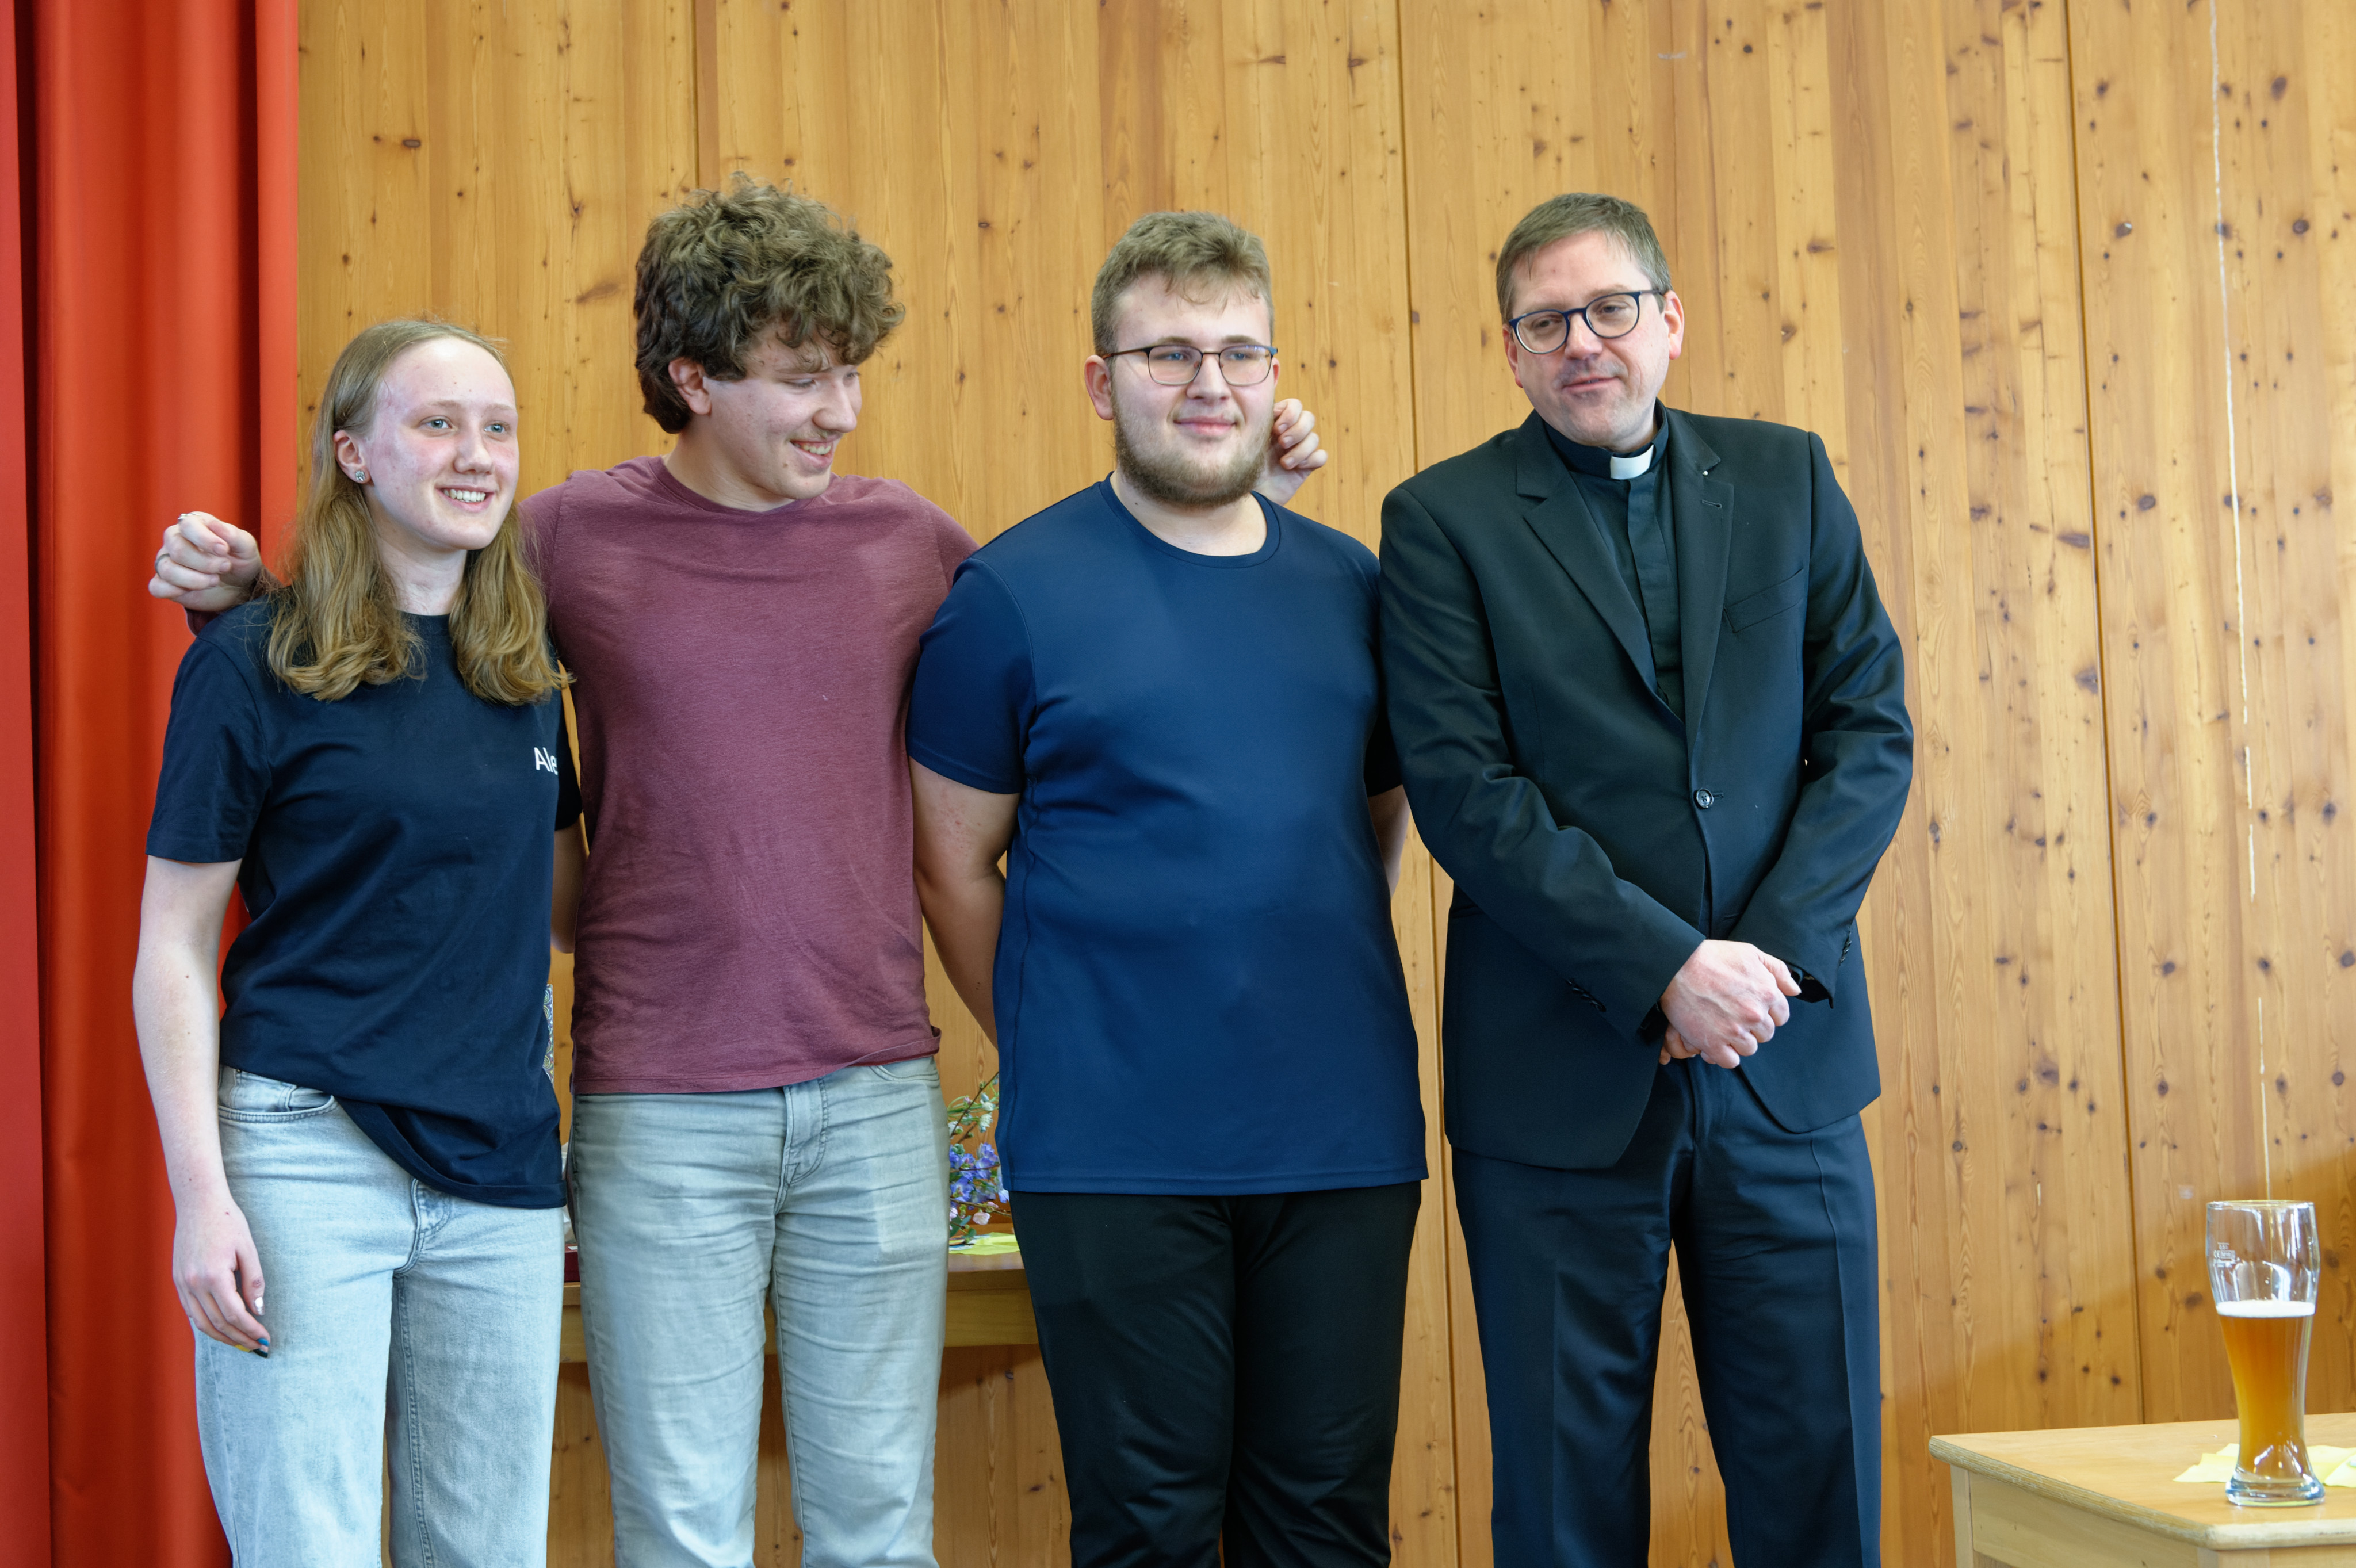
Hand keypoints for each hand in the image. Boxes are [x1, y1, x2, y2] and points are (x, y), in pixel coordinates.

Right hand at [149, 512, 262, 613]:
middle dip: (205, 563)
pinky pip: (157, 587)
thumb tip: (214, 525)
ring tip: (215, 581)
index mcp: (195, 525)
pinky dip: (174, 591)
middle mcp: (175, 540)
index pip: (188, 525)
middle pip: (178, 549)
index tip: (224, 550)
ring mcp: (167, 561)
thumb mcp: (246, 548)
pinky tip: (193, 591)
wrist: (239, 587)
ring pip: (167, 569)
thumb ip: (234, 535)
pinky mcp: (164, 583)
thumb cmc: (240, 561)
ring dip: (194, 579)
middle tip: (225, 567)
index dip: (205, 539)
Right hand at [171, 1185, 268, 1352]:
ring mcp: (182, 1284)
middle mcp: (193, 1284)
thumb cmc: (228, 1221)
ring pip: (201, 1323)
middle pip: (217, 1324)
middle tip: (257, 1346)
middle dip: (239, 1338)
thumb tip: (258, 1311)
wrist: (198, 1203)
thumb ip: (254, 1281)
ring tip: (241, 1343)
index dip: (251, 1330)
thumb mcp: (248, 1249)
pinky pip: (191, 1311)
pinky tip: (221, 1329)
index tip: (265, 1339)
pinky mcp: (177, 1280)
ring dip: (222, 1337)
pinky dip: (206, 1324)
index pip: (235, 1315)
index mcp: (213, 1276)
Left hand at [1252, 398, 1328, 506]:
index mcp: (1275, 423)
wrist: (1247, 495)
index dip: (1290, 413)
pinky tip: (1296, 468)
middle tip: (1282, 444)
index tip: (1276, 429)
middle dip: (1298, 430)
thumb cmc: (1241, 468)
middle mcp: (1288, 434)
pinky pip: (1321, 456)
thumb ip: (1257, 421)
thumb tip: (1268, 405)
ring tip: (1284, 463)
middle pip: (1309, 417)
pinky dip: (1311, 460)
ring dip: (1301, 450)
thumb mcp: (1246, 440)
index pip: (1295, 405)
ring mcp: (1299, 450)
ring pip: (1315, 438)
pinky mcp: (1306, 466)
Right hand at [1659, 939, 1801, 1068]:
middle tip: (1733, 1015)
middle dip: (1753, 1026)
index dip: (1767, 1013)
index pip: (1781, 1016)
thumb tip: (1794, 990)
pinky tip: (1716, 1041)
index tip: (1751, 1008)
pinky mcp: (1713, 1043)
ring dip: (1739, 1041)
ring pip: (1749, 1048)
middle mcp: (1754, 1014)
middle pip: (1766, 1034)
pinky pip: (1730, 1061)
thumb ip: (1778, 970)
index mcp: (1767, 993)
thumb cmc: (1711, 956)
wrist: (1675, 966)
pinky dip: (1724, 1054)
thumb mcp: (1750, 953)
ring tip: (1723, 1027)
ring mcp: (1734, 1031)